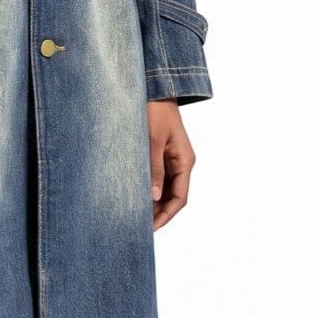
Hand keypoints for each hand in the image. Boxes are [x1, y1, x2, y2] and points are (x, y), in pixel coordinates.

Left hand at [147, 100, 194, 230]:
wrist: (155, 89)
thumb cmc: (155, 110)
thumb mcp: (152, 140)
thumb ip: (154, 168)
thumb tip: (154, 197)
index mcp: (184, 161)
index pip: (179, 198)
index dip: (166, 215)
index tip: (151, 228)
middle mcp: (181, 163)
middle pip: (172, 197)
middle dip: (158, 213)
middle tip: (138, 226)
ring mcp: (171, 159)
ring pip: (164, 189)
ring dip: (152, 203)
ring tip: (134, 215)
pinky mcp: (161, 154)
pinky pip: (157, 178)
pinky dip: (148, 189)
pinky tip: (135, 196)